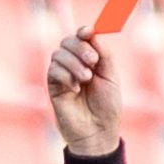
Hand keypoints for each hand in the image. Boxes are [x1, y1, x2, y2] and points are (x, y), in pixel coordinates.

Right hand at [49, 34, 123, 156]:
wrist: (98, 131)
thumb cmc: (107, 106)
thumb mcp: (111, 76)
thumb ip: (104, 54)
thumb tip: (93, 32)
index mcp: (90, 59)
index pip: (82, 38)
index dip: (83, 32)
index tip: (88, 32)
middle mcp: (75, 64)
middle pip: (68, 41)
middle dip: (80, 47)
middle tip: (93, 62)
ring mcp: (63, 74)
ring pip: (59, 54)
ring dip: (74, 63)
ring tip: (86, 79)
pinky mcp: (53, 86)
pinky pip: (53, 69)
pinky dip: (65, 76)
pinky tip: (75, 89)